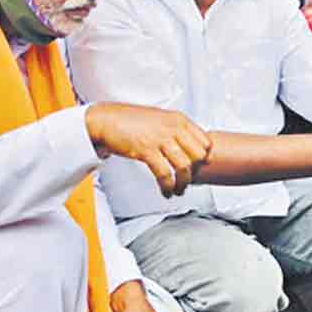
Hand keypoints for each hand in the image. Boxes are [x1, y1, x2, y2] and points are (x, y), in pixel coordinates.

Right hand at [85, 103, 211, 197]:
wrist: (106, 119)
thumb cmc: (132, 121)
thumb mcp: (162, 120)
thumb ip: (178, 131)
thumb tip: (191, 149)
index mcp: (179, 120)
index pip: (205, 142)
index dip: (204, 159)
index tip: (198, 168)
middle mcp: (173, 128)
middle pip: (198, 156)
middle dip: (195, 172)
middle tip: (188, 180)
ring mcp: (160, 138)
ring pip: (184, 167)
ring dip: (183, 184)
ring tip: (178, 191)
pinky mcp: (146, 150)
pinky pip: (164, 174)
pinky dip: (167, 187)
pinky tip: (166, 192)